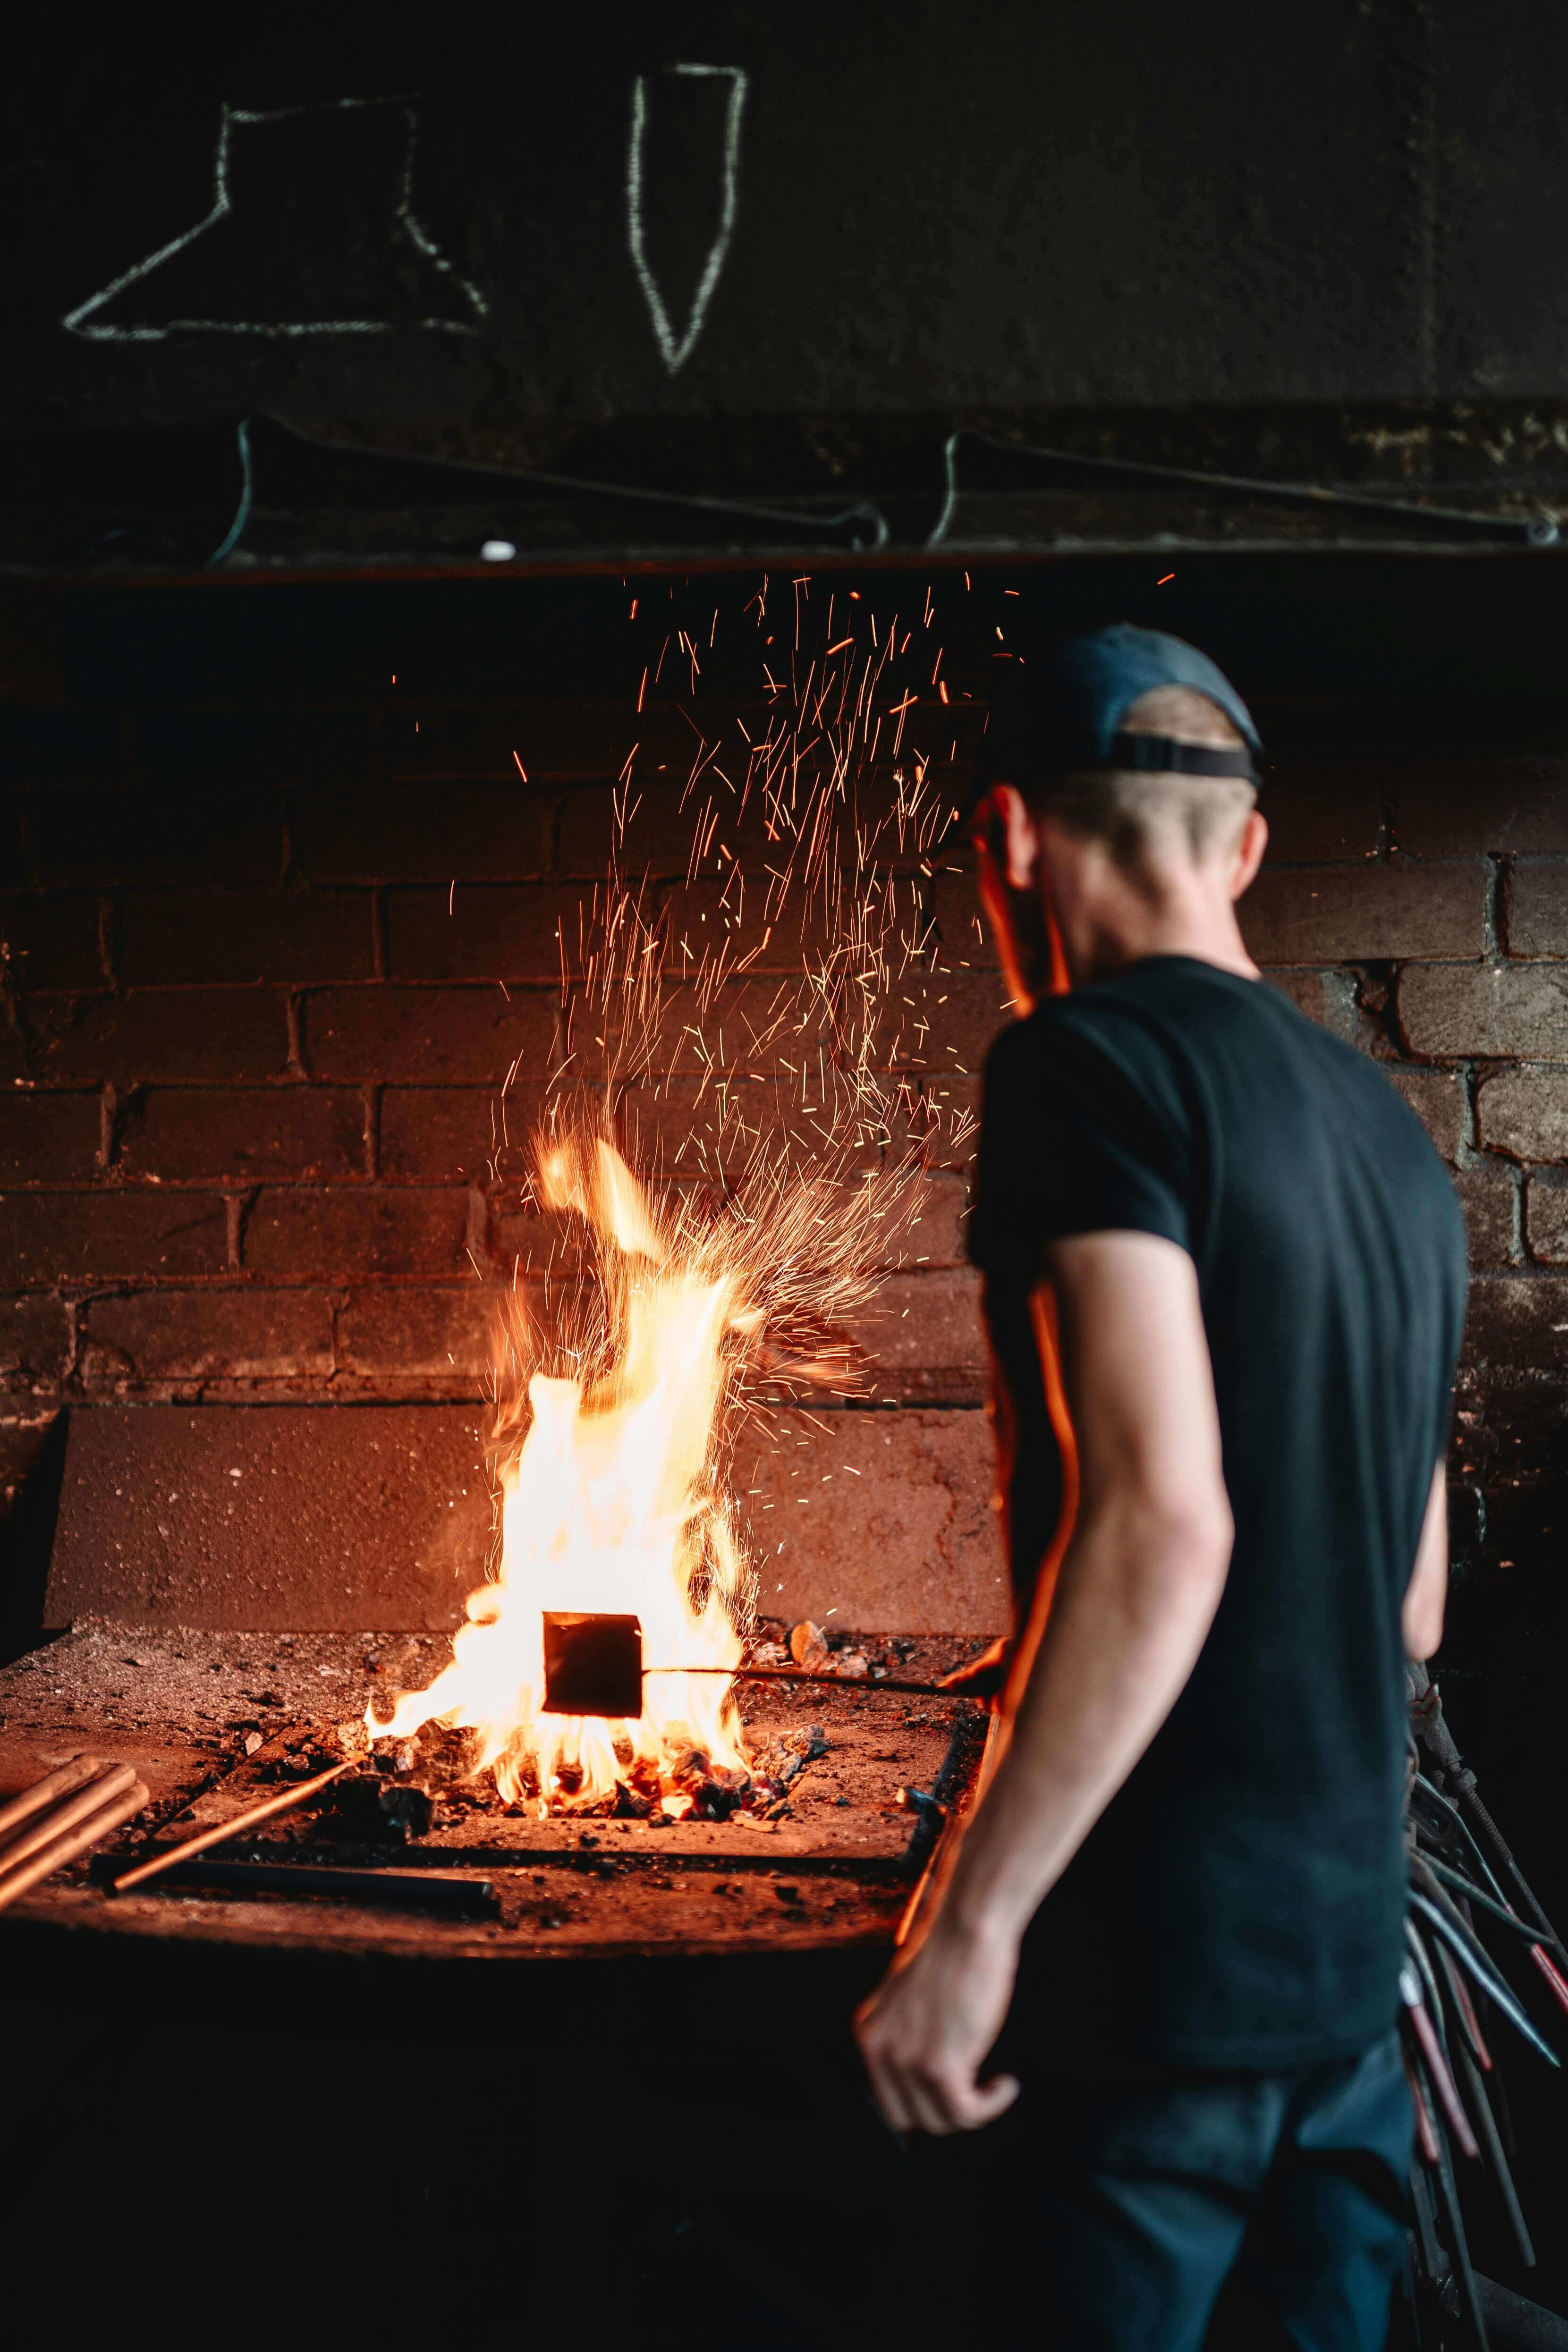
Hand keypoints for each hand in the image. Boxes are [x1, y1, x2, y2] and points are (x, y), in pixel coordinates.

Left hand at [854, 1915, 1021, 2134]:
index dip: (925, 2104)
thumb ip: (908, 2036)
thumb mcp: (912, 2000)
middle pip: (911, 2118)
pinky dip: (991, 2105)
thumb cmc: (952, 1955)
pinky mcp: (938, 2065)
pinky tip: (1005, 2084)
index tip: (957, 2090)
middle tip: (977, 2091)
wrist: (968, 1927)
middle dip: (947, 2112)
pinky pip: (964, 2113)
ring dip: (975, 2110)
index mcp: (869, 2033)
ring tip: (996, 2084)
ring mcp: (906, 2059)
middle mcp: (879, 2050)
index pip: (889, 2100)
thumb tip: (925, 2083)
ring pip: (940, 2120)